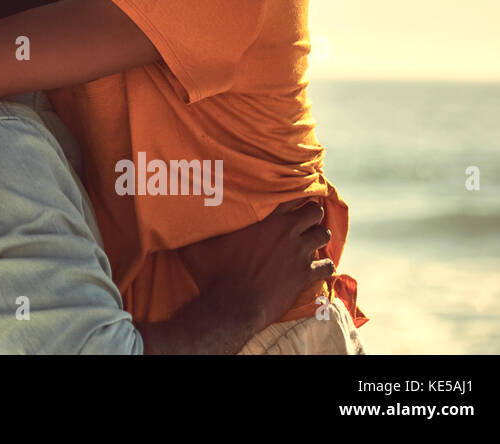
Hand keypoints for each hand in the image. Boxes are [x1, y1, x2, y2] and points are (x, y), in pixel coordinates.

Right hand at [178, 198, 333, 333]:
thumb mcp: (196, 246)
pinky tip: (317, 269)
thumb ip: (191, 228)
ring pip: (323, 235)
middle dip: (310, 215)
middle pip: (314, 212)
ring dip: (318, 238)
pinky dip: (324, 267)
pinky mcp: (305, 275)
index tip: (290, 198)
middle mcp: (285, 231)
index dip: (293, 195)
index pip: (290, 194)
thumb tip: (171, 214)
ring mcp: (299, 253)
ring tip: (310, 242)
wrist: (233, 305)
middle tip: (301, 221)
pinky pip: (328, 266)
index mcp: (264, 218)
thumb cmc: (213, 273)